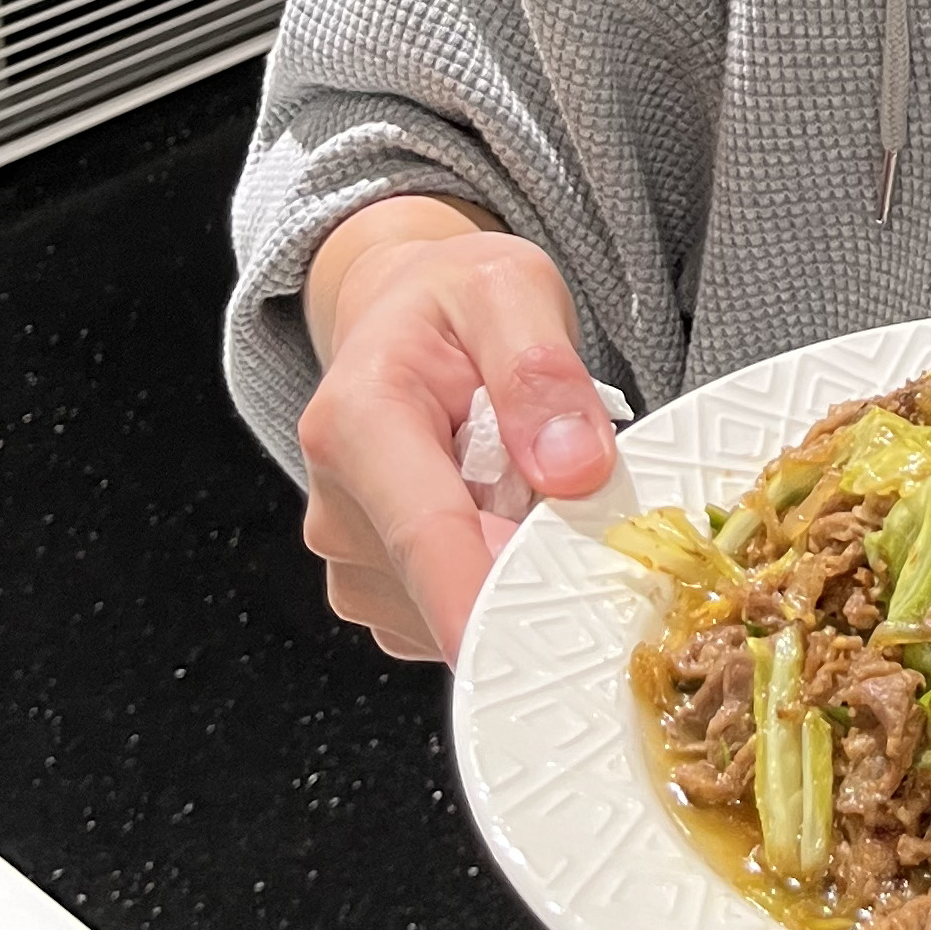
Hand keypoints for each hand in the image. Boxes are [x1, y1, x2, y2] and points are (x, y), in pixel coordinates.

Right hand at [294, 198, 619, 663]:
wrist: (403, 317)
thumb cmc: (453, 302)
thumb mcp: (510, 289)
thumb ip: (540, 372)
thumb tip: (573, 469)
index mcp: (358, 421)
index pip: (427, 536)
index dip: (485, 600)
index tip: (541, 640)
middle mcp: (337, 503)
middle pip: (451, 585)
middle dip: (533, 572)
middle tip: (593, 512)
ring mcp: (352, 559)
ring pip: (458, 609)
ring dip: (518, 570)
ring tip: (531, 485)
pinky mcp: (378, 592)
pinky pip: (456, 616)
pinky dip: (499, 583)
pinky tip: (509, 517)